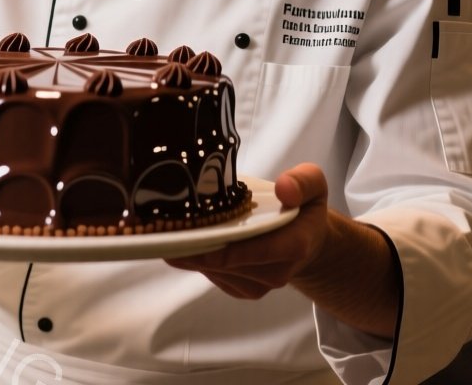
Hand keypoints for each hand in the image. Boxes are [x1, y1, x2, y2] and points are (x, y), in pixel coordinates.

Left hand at [164, 163, 330, 298]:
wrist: (309, 240)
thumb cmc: (306, 209)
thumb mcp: (314, 185)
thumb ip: (303, 182)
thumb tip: (283, 189)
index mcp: (292, 246)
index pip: (244, 251)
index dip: (208, 245)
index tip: (178, 232)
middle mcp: (274, 273)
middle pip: (221, 262)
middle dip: (189, 245)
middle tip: (156, 226)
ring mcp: (257, 285)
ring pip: (212, 270)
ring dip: (187, 253)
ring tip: (161, 231)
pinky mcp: (243, 289)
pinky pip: (212, 275)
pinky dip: (194, 259)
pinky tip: (178, 241)